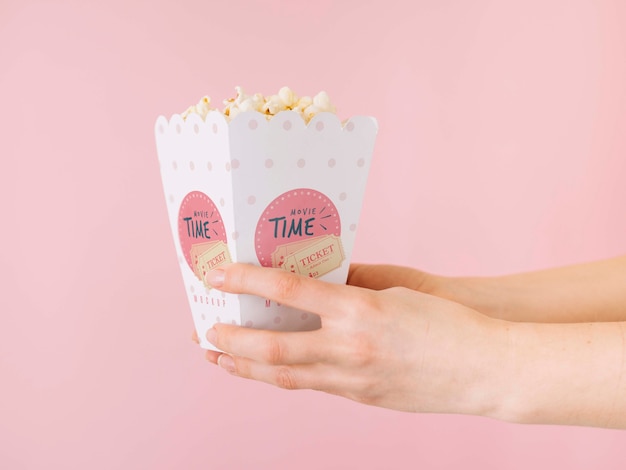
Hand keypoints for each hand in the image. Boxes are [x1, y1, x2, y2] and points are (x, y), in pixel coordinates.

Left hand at [193, 263, 508, 416]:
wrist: (484, 369)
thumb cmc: (446, 320)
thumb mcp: (397, 290)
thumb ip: (353, 285)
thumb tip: (317, 278)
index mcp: (360, 310)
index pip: (288, 292)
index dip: (247, 281)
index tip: (218, 275)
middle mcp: (350, 347)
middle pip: (273, 347)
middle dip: (231, 339)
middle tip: (205, 331)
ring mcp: (354, 379)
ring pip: (284, 377)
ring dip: (245, 368)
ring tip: (219, 359)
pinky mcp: (361, 397)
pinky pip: (312, 386)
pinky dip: (283, 376)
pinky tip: (267, 370)